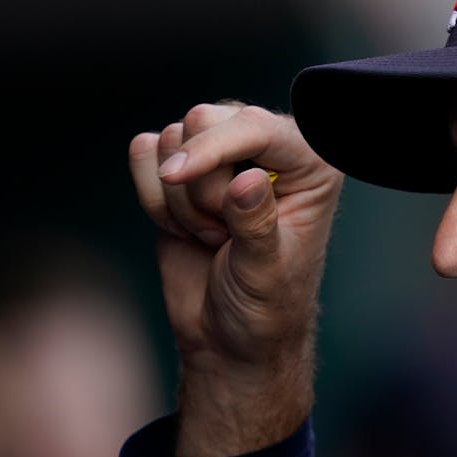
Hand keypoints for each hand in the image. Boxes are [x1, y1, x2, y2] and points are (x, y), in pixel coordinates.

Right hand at [129, 102, 342, 456]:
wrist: (229, 335)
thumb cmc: (264, 306)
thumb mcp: (266, 271)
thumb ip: (257, 225)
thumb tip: (248, 180)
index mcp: (312, 164)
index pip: (257, 126)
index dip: (213, 146)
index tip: (178, 174)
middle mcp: (272, 148)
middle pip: (204, 120)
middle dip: (199, 187)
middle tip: (223, 235)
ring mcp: (225, 153)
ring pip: (170, 139)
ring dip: (179, 200)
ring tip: (212, 236)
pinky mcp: (184, 168)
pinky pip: (144, 152)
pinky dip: (152, 197)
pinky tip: (183, 229)